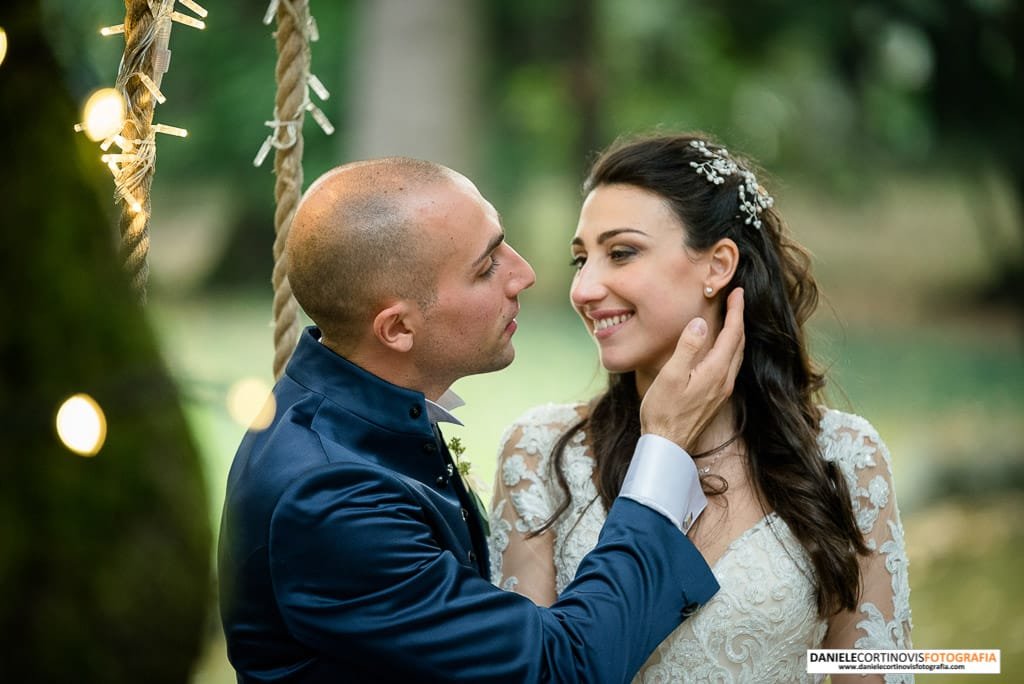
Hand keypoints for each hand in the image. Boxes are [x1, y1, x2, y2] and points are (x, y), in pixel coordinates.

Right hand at [639, 288, 744, 450]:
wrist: (667, 445)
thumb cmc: (663, 411)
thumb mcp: (670, 376)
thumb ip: (687, 348)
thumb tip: (700, 323)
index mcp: (716, 372)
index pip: (732, 334)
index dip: (736, 311)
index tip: (737, 292)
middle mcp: (725, 380)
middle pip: (739, 343)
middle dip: (739, 319)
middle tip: (735, 299)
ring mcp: (722, 390)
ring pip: (736, 355)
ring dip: (736, 334)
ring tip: (731, 318)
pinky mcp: (716, 397)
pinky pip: (730, 365)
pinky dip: (730, 348)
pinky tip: (722, 348)